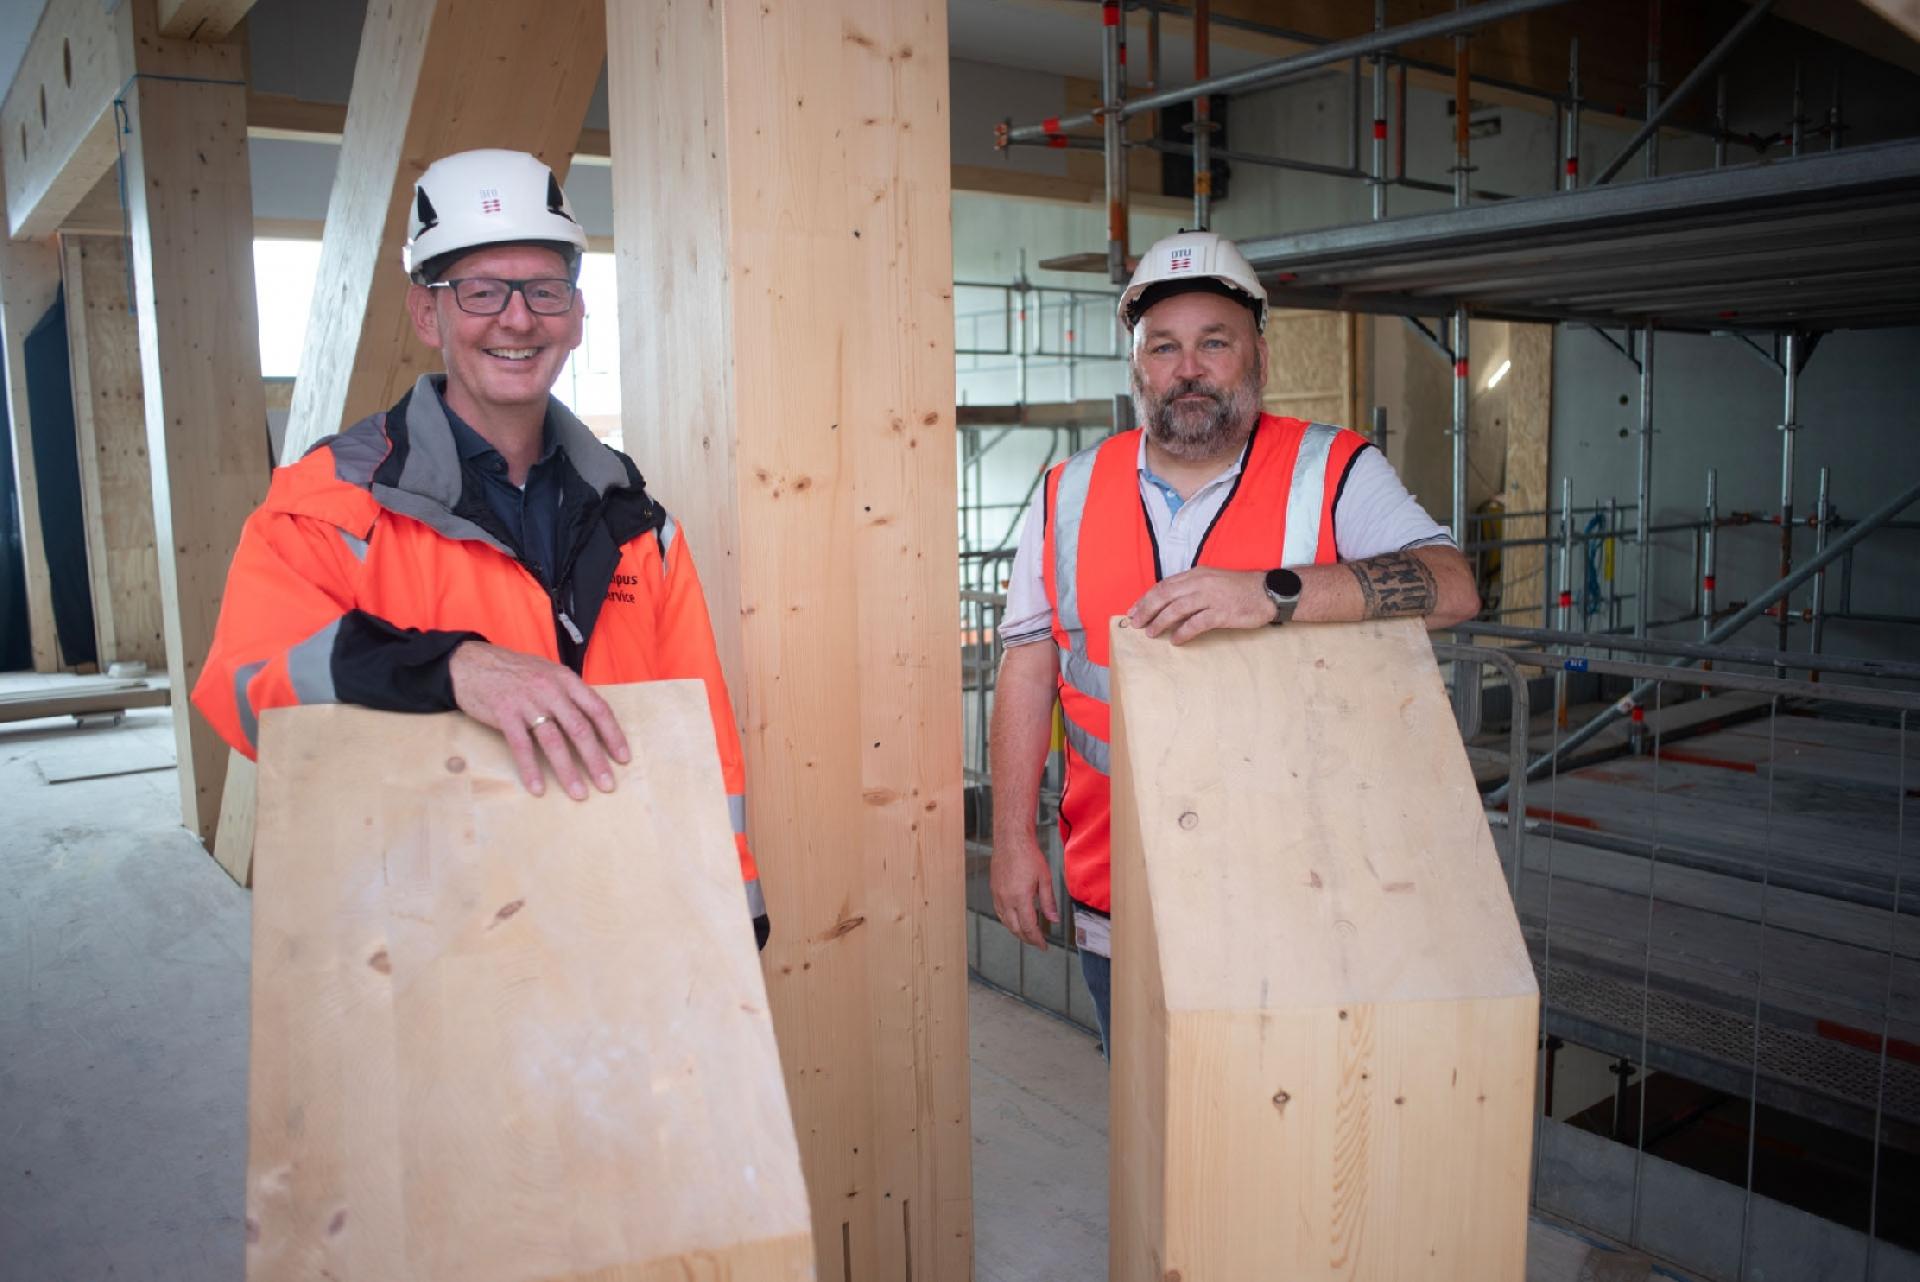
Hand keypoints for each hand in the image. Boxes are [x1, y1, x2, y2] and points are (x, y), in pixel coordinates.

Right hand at [447, 641, 629, 799]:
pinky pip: (522, 746)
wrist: (471, 663)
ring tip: (579, 793)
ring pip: (554, 741)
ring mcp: (527, 702)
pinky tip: (538, 788)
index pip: (598, 709)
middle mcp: (551, 690)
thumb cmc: (514, 672)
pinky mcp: (505, 714)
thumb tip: (592, 721)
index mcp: (566, 680)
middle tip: (607, 785)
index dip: (613, 735)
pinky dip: (531, 769)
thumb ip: (569, 695)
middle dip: (596, 760)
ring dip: (568, 771)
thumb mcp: (548, 674)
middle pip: (580, 729)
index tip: (623, 758)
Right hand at [991, 832, 1058, 948]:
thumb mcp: (1045, 879)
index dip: (1037, 940)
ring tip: (1028, 934)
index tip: (1043, 946)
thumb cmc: (1028, 854)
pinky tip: (1014, 920)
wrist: (1011, 839)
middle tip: (1037, 942)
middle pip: (1015, 928)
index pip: (1029, 927)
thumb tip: (1053, 919)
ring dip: (1017, 931)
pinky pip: (999, 912)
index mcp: (1020, 898)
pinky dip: (1008, 921)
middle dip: (1027, 939)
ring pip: (1005, 922)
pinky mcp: (994, 890)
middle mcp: (1006, 899)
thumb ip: (1048, 902)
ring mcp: (998, 895)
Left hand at [1127, 567, 1276, 643]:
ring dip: (1160, 622)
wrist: (1268, 592)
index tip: (1134, 611)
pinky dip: (1183, 633)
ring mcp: (1211, 597)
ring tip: (1151, 633)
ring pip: (1176, 609)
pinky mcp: (1222, 612)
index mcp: (1196, 574)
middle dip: (1147, 610)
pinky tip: (1175, 641)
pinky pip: (1196, 623)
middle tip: (1136, 624)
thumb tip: (1169, 604)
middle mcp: (1200, 582)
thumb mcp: (1212, 581)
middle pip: (1165, 595)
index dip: (1146, 599)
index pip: (1164, 585)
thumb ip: (1192, 589)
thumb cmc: (1239, 589)